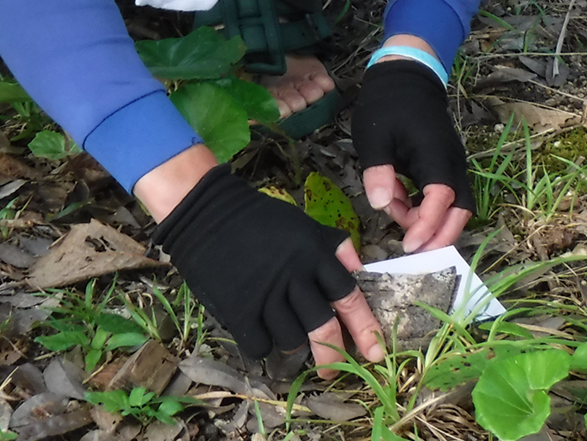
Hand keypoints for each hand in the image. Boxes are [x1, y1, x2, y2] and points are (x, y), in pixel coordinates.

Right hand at [151, 165, 382, 372]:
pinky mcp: (238, 310)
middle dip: (333, 355)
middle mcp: (294, 278)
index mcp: (315, 255)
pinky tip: (262, 331)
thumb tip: (361, 271)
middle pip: (323, 327)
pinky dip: (264, 345)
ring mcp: (265, 296)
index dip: (364, 327)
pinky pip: (260, 345)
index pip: (348, 296)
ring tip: (288, 331)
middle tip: (334, 371)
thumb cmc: (263, 221)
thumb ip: (336, 249)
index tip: (375, 352)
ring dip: (295, 344)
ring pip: (292, 340)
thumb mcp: (306, 226)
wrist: (210, 216)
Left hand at [353, 58, 473, 252]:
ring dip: (431, 222)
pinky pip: (441, 194)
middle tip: (418, 256)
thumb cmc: (388, 106)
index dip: (426, 226)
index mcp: (435, 155)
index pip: (441, 199)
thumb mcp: (375, 139)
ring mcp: (450, 163)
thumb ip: (379, 173)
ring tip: (400, 225)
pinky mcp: (443, 164)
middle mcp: (451, 162)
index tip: (407, 246)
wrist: (406, 77)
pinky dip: (424, 208)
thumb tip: (381, 206)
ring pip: (454, 204)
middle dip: (442, 236)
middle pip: (461, 209)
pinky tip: (400, 205)